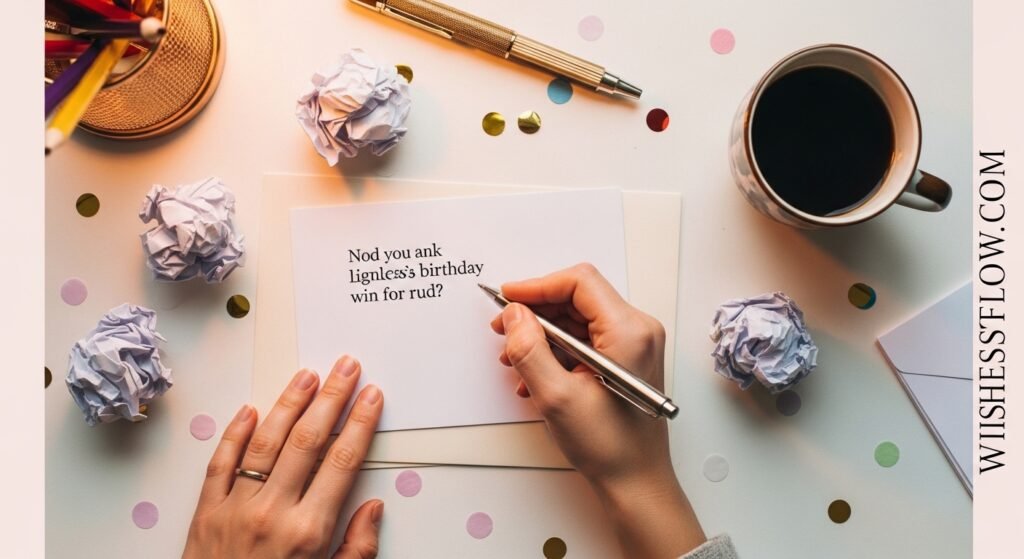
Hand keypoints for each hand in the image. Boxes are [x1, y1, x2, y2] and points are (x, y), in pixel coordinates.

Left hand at [183, 356, 384, 558]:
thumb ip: (357, 550)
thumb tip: (373, 509)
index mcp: (308, 533)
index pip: (342, 462)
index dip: (360, 424)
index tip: (372, 397)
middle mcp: (272, 513)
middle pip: (308, 441)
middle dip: (331, 398)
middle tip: (346, 367)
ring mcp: (235, 509)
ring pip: (266, 442)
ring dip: (289, 403)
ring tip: (307, 375)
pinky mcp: (205, 513)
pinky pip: (220, 463)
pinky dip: (235, 433)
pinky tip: (251, 410)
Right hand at [491, 263, 705, 557]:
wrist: (635, 481)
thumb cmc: (610, 446)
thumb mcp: (556, 397)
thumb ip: (530, 349)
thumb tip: (515, 315)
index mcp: (628, 331)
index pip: (579, 282)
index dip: (537, 286)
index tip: (507, 298)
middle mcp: (637, 330)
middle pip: (577, 298)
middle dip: (536, 312)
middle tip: (503, 328)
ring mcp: (633, 344)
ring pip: (577, 318)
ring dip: (542, 334)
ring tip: (515, 359)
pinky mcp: (625, 358)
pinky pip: (585, 338)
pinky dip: (556, 349)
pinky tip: (535, 375)